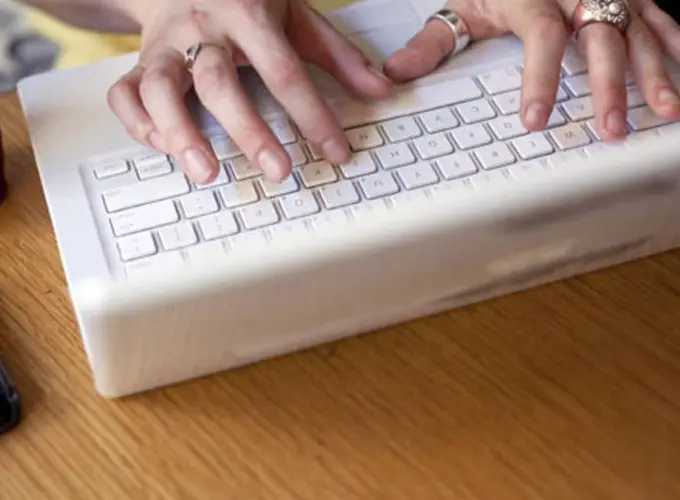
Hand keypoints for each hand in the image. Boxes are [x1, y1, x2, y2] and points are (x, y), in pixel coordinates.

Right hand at [107, 0, 390, 183]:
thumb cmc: (245, 0)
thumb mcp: (296, 15)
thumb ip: (337, 54)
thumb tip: (379, 90)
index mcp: (248, 13)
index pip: (285, 71)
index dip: (313, 114)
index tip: (335, 151)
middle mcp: (203, 29)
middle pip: (220, 83)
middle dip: (249, 132)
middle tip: (279, 172)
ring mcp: (166, 46)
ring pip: (159, 88)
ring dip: (180, 133)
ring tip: (206, 172)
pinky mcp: (140, 60)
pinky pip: (126, 93)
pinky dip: (139, 124)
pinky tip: (165, 148)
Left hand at [383, 0, 679, 141]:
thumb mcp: (460, 4)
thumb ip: (432, 41)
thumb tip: (395, 75)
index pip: (541, 39)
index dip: (539, 80)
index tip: (534, 120)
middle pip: (599, 38)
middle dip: (609, 87)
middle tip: (612, 129)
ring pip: (639, 32)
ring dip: (656, 74)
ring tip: (666, 113)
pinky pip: (665, 19)